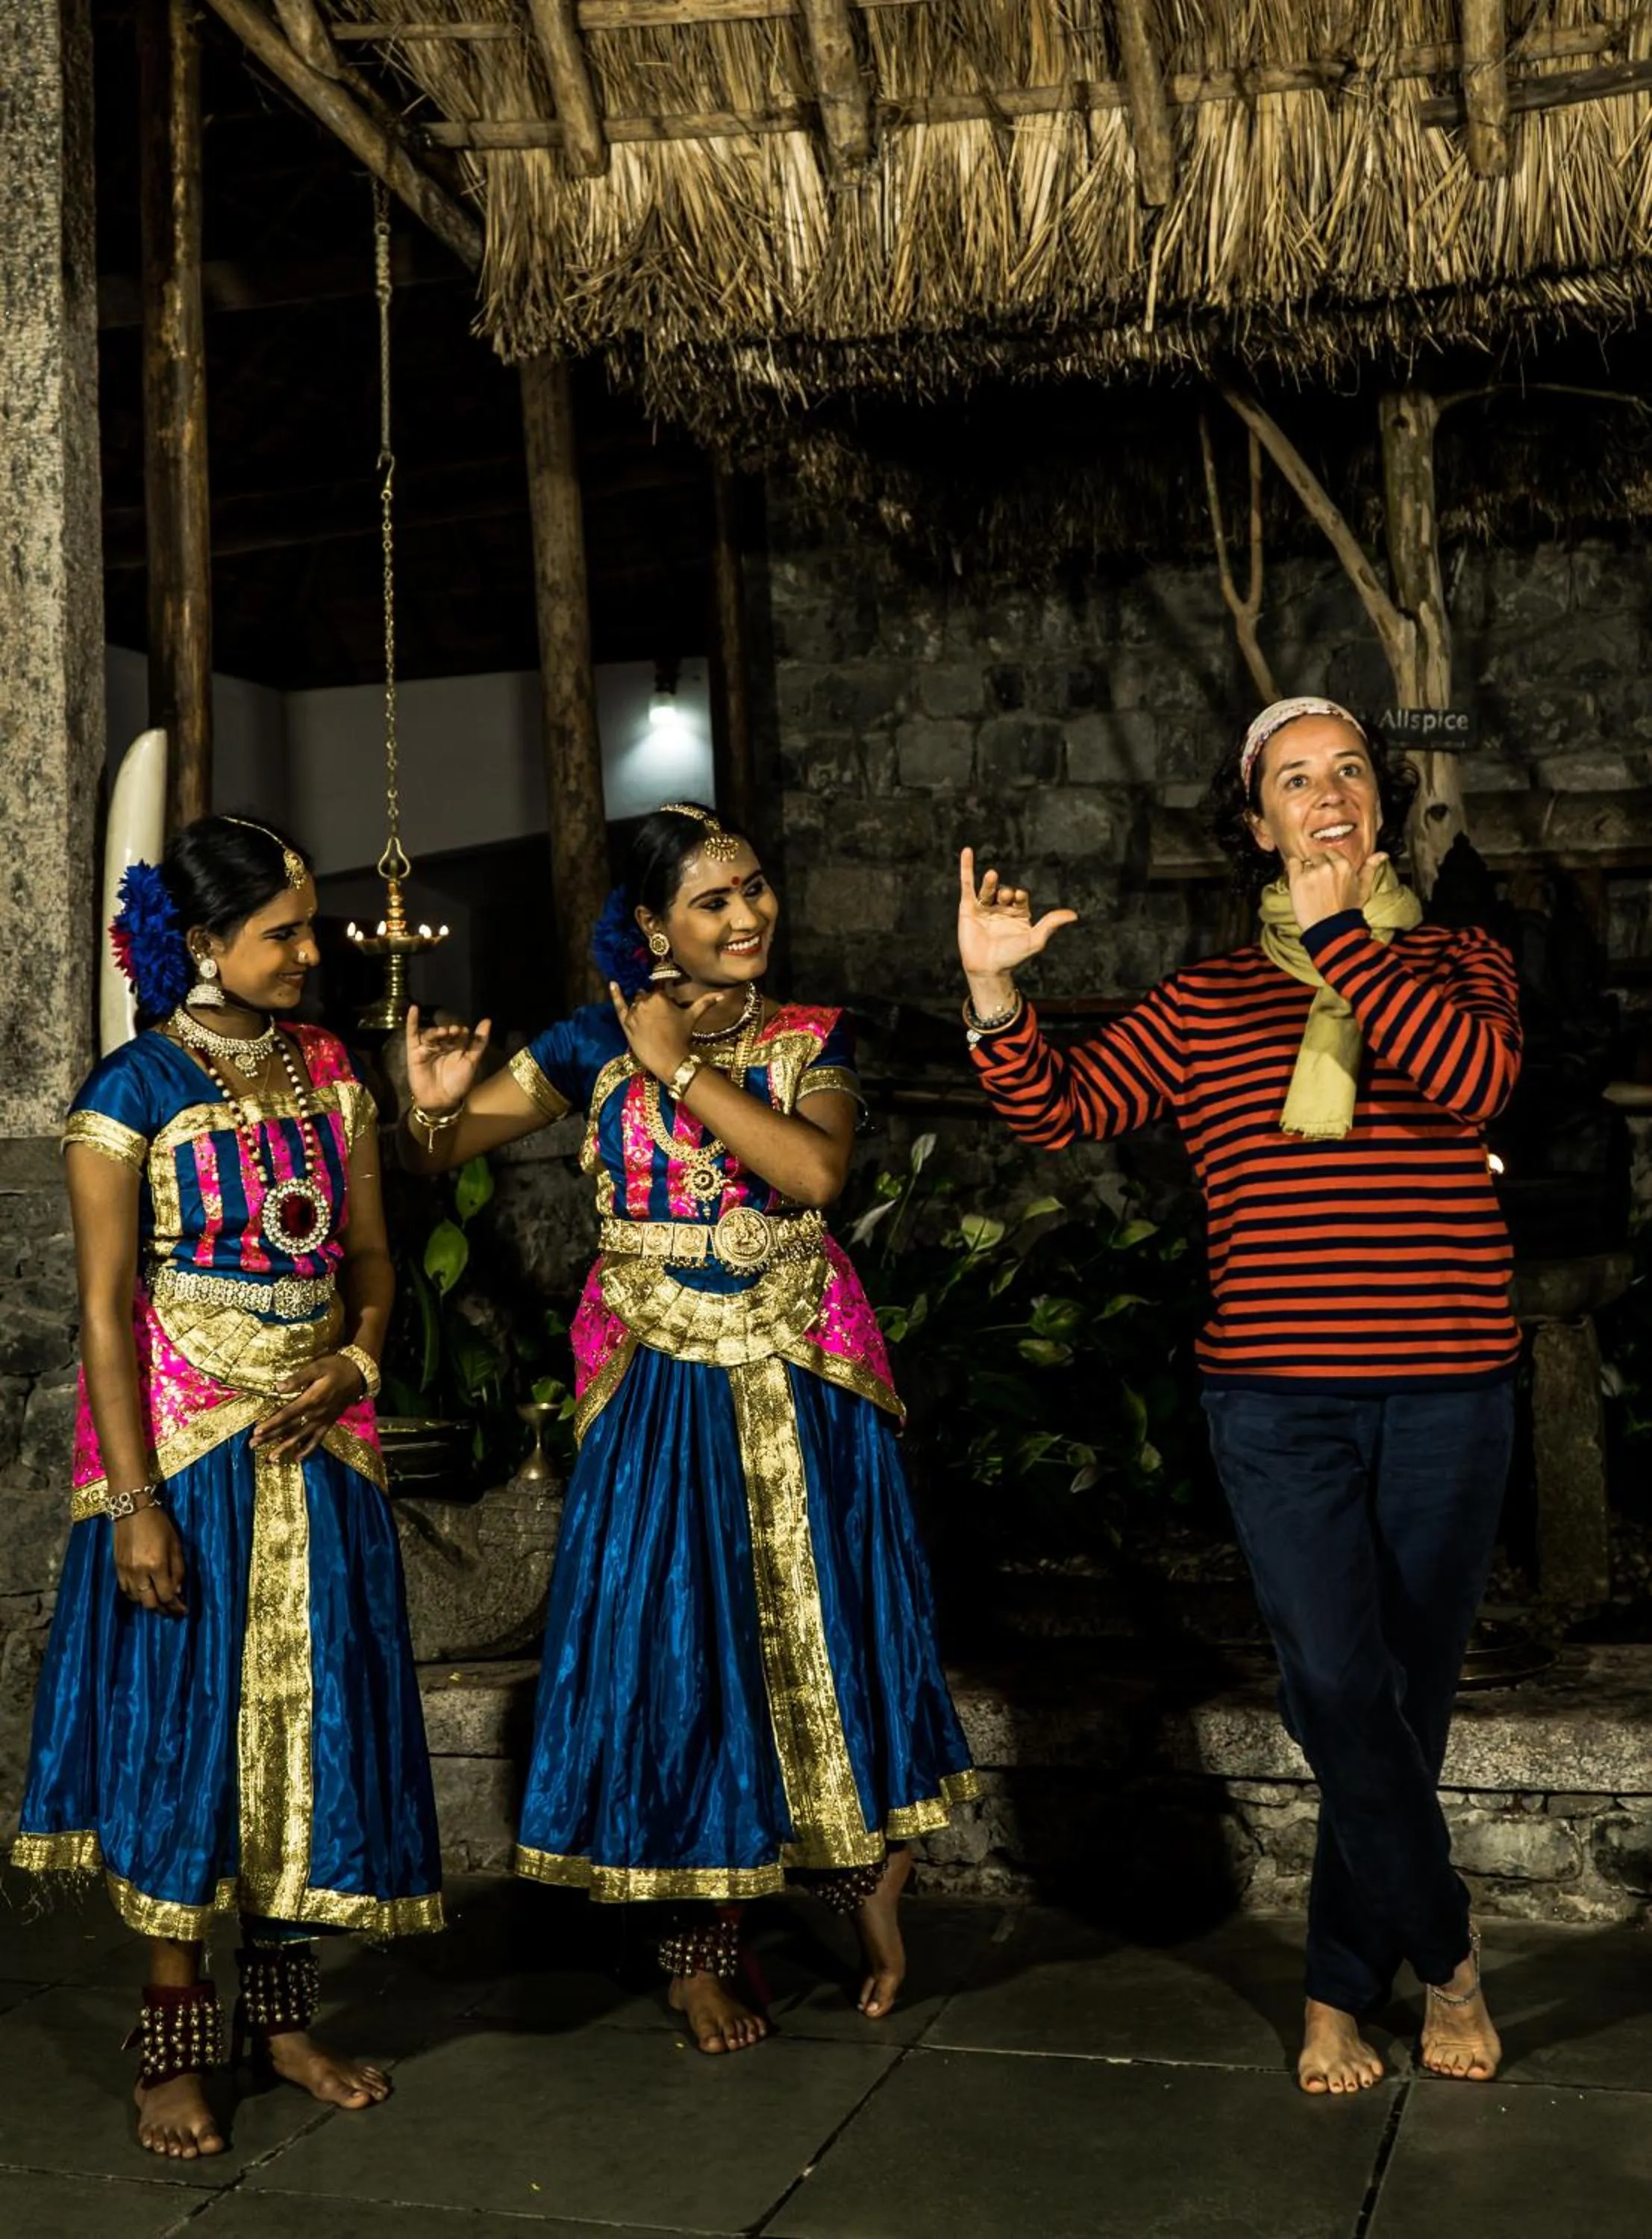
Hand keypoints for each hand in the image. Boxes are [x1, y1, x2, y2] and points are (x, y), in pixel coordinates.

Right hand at [114, 1506, 186, 1616]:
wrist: (132, 1509)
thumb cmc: (159, 1524)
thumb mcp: (176, 1544)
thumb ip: (178, 1569)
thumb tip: (178, 1591)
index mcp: (157, 1564)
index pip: (166, 1595)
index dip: (176, 1606)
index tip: (183, 1610)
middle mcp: (139, 1572)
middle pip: (150, 1603)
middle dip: (163, 1610)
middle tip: (172, 1610)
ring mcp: (125, 1572)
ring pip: (136, 1600)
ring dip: (149, 1603)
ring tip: (160, 1602)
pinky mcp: (116, 1568)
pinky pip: (125, 1590)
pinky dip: (136, 1596)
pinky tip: (144, 1593)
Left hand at [253, 1353, 365, 1461]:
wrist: (358, 1375)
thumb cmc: (335, 1367)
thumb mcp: (317, 1367)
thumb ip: (298, 1378)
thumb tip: (278, 1387)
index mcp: (311, 1399)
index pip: (287, 1414)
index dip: (271, 1422)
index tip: (256, 1430)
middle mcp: (316, 1414)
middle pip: (290, 1428)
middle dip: (270, 1437)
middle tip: (253, 1445)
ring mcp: (322, 1421)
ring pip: (300, 1437)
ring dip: (284, 1448)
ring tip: (270, 1458)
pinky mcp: (328, 1423)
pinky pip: (317, 1440)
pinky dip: (307, 1450)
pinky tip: (297, 1458)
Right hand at [406, 1003, 491, 1114]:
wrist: (441, 1100)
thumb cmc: (458, 1083)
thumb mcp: (471, 1061)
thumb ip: (479, 1042)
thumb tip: (487, 1020)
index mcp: (456, 1048)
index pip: (459, 1034)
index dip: (461, 1031)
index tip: (464, 1031)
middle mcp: (442, 1046)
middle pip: (445, 1033)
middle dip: (450, 1031)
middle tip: (455, 1031)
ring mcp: (427, 1048)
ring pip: (431, 1034)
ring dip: (437, 1031)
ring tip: (444, 1032)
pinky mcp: (414, 1052)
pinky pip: (412, 1034)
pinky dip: (412, 1022)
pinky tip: (413, 1010)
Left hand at [609, 982, 719, 1084]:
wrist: (669, 1059)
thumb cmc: (682, 1037)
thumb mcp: (693, 1017)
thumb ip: (705, 1003)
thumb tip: (721, 995)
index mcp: (660, 997)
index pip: (659, 990)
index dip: (663, 999)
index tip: (665, 1008)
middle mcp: (646, 1001)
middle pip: (647, 997)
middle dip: (652, 1005)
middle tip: (660, 1021)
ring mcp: (634, 1012)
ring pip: (636, 1003)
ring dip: (641, 1009)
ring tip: (650, 1024)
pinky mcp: (626, 1022)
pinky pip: (619, 1005)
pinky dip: (615, 994)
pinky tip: (612, 984)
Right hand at [957, 848, 1076, 978]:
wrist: (988, 968)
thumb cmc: (1012, 957)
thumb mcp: (1035, 939)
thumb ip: (1051, 924)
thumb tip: (1074, 914)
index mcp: (1019, 914)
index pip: (1021, 897)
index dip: (1020, 895)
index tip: (1018, 898)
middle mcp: (1002, 909)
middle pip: (1004, 892)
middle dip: (1005, 892)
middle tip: (1006, 896)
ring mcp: (984, 908)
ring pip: (988, 889)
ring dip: (990, 882)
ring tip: (992, 875)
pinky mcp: (967, 909)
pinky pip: (967, 885)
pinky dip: (966, 868)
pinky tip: (967, 851)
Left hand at [1286, 848, 1384, 932]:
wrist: (1331, 930)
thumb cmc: (1347, 911)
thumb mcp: (1363, 888)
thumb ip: (1371, 868)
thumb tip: (1382, 854)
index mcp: (1345, 865)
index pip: (1331, 854)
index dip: (1328, 865)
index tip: (1327, 877)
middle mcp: (1328, 866)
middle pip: (1317, 856)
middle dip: (1317, 867)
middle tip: (1318, 884)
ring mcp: (1312, 872)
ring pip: (1306, 861)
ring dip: (1306, 871)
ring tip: (1310, 888)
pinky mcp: (1298, 880)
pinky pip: (1292, 863)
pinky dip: (1294, 870)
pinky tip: (1300, 884)